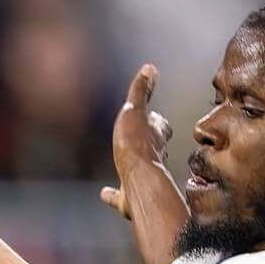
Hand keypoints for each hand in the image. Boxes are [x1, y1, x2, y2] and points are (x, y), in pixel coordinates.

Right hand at [98, 63, 170, 218]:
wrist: (138, 182)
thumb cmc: (136, 145)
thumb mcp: (135, 110)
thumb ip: (141, 91)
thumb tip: (151, 68)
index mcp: (154, 136)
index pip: (160, 125)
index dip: (157, 121)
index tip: (156, 117)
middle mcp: (152, 158)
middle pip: (153, 148)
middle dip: (148, 144)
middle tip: (141, 139)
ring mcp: (141, 178)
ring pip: (138, 171)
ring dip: (133, 167)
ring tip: (124, 165)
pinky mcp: (129, 196)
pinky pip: (119, 195)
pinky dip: (112, 194)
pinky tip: (104, 194)